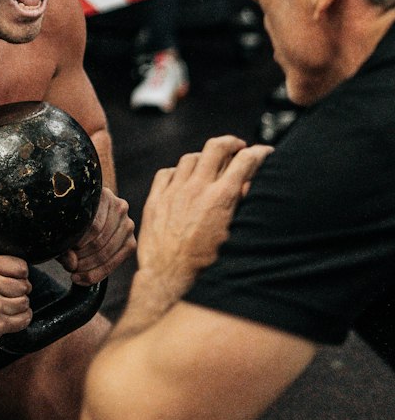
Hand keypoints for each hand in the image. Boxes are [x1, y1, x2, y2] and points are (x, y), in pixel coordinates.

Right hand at [0, 253, 31, 342]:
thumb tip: (13, 269)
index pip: (20, 268)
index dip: (21, 273)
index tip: (18, 277)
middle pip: (24, 286)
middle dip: (21, 288)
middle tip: (13, 292)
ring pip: (24, 303)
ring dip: (21, 303)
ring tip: (12, 304)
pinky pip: (22, 321)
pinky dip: (23, 318)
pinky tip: (16, 315)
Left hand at [61, 187, 135, 285]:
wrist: (94, 214)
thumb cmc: (76, 217)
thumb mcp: (66, 223)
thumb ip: (65, 241)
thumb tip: (72, 263)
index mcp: (103, 195)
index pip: (92, 226)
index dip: (78, 242)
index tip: (66, 251)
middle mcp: (120, 207)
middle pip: (99, 241)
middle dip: (81, 258)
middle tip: (68, 266)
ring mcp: (128, 224)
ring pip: (106, 253)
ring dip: (87, 267)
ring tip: (73, 272)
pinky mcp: (131, 242)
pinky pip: (114, 263)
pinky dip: (96, 274)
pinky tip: (82, 278)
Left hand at [136, 136, 274, 303]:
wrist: (169, 276)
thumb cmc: (205, 264)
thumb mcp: (232, 236)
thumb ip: (241, 206)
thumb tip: (249, 185)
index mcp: (221, 198)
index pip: (244, 162)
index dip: (258, 153)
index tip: (264, 152)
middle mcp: (197, 188)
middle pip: (216, 148)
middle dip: (231, 143)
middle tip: (237, 146)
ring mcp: (174, 191)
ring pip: (190, 158)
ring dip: (204, 157)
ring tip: (210, 163)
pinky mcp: (156, 198)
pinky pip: (166, 173)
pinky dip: (177, 172)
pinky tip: (182, 178)